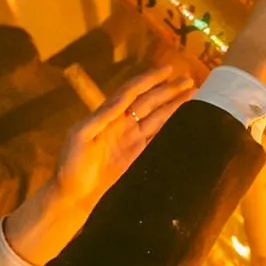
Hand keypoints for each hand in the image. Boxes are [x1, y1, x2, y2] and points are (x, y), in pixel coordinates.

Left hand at [0, 65, 191, 265]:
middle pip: (150, 102)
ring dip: (175, 106)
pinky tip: (184, 123)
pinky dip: (171, 129)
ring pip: (158, 118)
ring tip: (194, 96)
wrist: (73, 195)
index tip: (168, 70)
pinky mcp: (138, 156)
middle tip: (190, 80)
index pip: (132, 92)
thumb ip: (100, 118)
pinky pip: (158, 138)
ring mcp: (132, 140)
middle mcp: (122, 123)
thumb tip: (120, 101)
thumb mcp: (80, 136)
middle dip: (169, 90)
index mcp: (107, 115)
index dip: (149, 80)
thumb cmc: (72, 165)